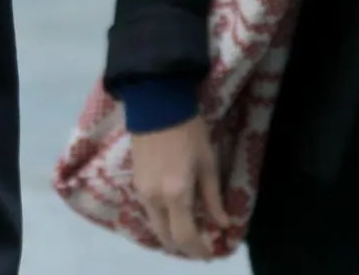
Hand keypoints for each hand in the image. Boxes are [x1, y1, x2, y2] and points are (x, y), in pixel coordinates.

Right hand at [131, 115, 226, 257]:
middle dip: (184, 244)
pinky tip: (176, 209)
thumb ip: (213, 198)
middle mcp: (155, 199)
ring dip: (172, 231)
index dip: (199, 250)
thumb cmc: (189, 132)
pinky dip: (163, 217)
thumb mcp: (208, 164)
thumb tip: (223, 224)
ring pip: (156, 224)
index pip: (186, 236)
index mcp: (176, 195)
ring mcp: (141, 191)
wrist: (156, 104)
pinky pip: (149, 210)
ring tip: (191, 224)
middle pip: (166, 237)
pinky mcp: (135, 182)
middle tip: (201, 241)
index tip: (210, 254)